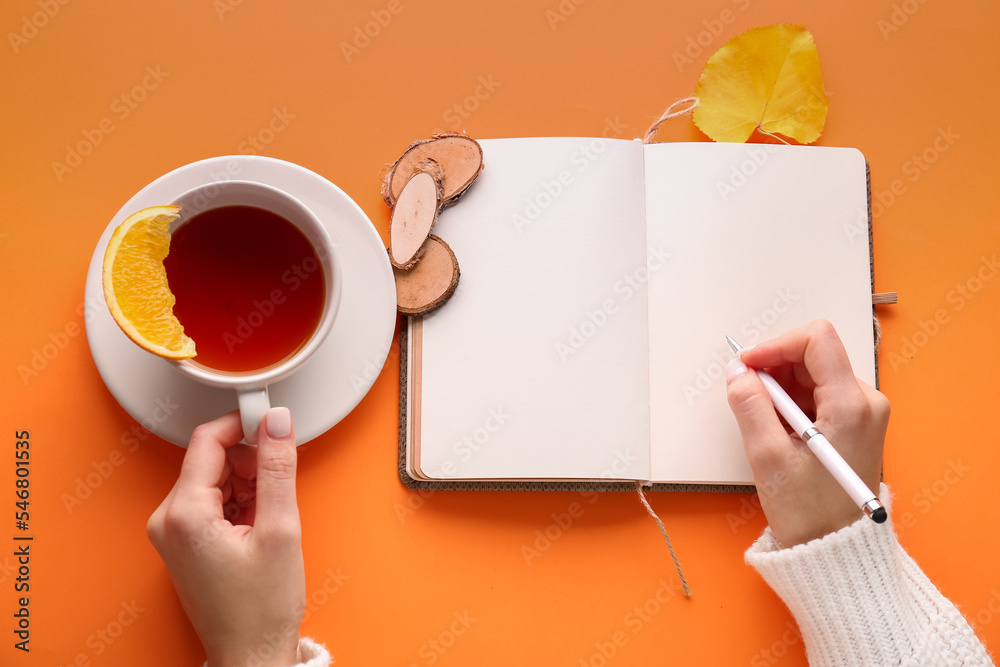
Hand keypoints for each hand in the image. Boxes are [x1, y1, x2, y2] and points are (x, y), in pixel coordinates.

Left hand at [147, 408, 304, 666]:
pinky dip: (241, 503)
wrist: (251, 654)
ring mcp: (173, 531)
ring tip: (269, 518)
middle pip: (212, 458)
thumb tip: (277, 423)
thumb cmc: (261, 609)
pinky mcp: (184, 540)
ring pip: (215, 478)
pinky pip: (213, 500)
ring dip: (249, 484)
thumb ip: (277, 468)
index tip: (273, 420)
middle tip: (279, 483)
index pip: (209, 439)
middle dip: (251, 461)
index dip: (245, 423)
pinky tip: (259, 527)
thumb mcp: (281, 529)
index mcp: (184, 513)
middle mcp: (168, 519)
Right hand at [725, 320, 888, 546]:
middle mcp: (866, 402)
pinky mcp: (856, 424)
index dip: (776, 345)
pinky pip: (819, 393)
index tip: (747, 365)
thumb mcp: (768, 457)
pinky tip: (778, 428)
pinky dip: (792, 401)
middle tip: (747, 394)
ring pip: (814, 373)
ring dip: (782, 387)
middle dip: (775, 367)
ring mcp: (864, 413)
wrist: (836, 550)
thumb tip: (738, 371)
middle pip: (815, 354)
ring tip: (763, 420)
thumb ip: (750, 405)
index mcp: (852, 405)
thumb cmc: (808, 512)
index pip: (816, 339)